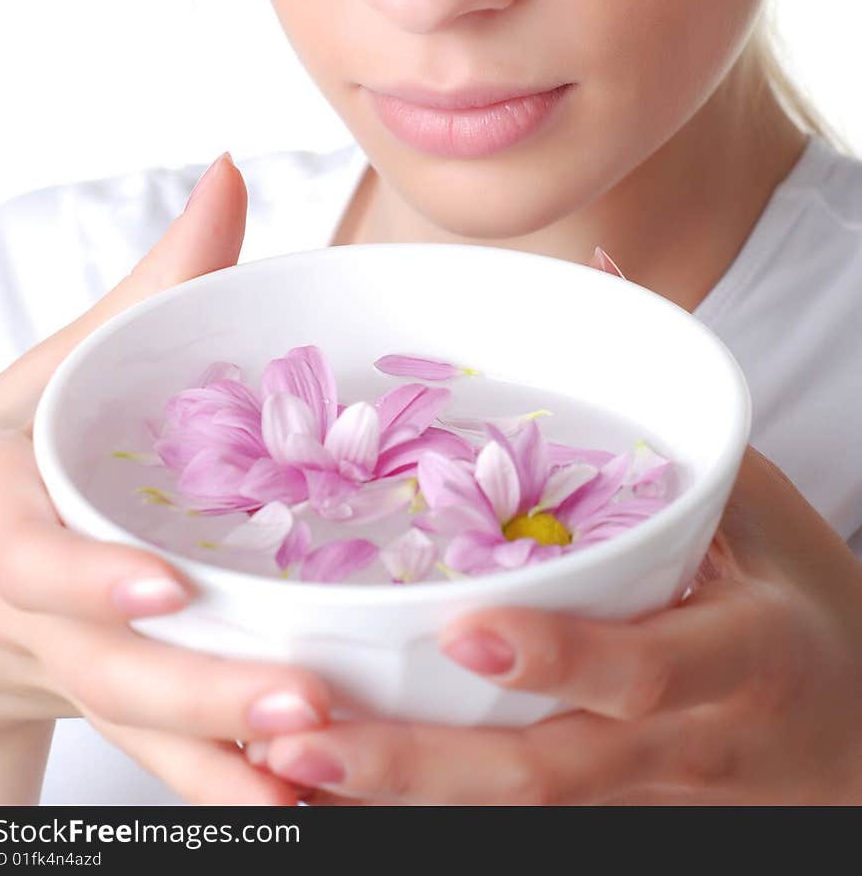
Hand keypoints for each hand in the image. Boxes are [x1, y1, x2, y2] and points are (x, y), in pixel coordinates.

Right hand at [0, 153, 330, 804]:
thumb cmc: (13, 457)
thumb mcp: (58, 369)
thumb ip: (153, 283)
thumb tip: (233, 169)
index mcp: (1, 520)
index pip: (32, 560)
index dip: (88, 580)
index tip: (164, 586)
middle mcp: (32, 614)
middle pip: (106, 674)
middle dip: (195, 701)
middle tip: (304, 706)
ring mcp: (73, 675)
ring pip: (143, 739)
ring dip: (228, 770)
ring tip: (327, 780)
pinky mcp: (115, 712)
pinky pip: (172, 769)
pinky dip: (235, 792)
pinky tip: (322, 802)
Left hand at [248, 446, 861, 804]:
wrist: (856, 730)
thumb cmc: (799, 597)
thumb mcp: (760, 500)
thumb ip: (675, 403)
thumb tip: (603, 275)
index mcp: (737, 654)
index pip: (643, 667)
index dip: (559, 657)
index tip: (463, 631)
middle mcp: (682, 740)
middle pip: (549, 769)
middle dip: (423, 763)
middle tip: (307, 730)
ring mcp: (639, 791)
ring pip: (513, 808)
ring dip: (398, 795)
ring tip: (288, 764)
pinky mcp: (607, 810)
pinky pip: (508, 818)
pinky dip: (421, 809)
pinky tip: (326, 791)